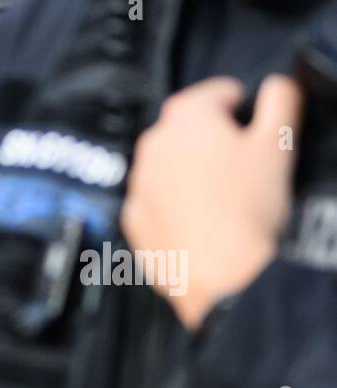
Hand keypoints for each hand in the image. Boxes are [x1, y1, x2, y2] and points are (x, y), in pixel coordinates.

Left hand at [121, 75, 303, 329]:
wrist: (221, 274)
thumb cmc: (250, 206)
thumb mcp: (279, 142)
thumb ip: (279, 100)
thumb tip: (275, 85)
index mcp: (185, 117)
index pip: (215, 93)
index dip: (241, 105)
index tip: (253, 124)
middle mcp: (152, 147)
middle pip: (187, 129)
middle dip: (213, 138)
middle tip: (242, 163)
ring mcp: (138, 185)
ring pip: (169, 166)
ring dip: (192, 171)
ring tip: (224, 195)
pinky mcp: (134, 220)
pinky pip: (157, 201)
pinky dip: (175, 203)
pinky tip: (201, 219)